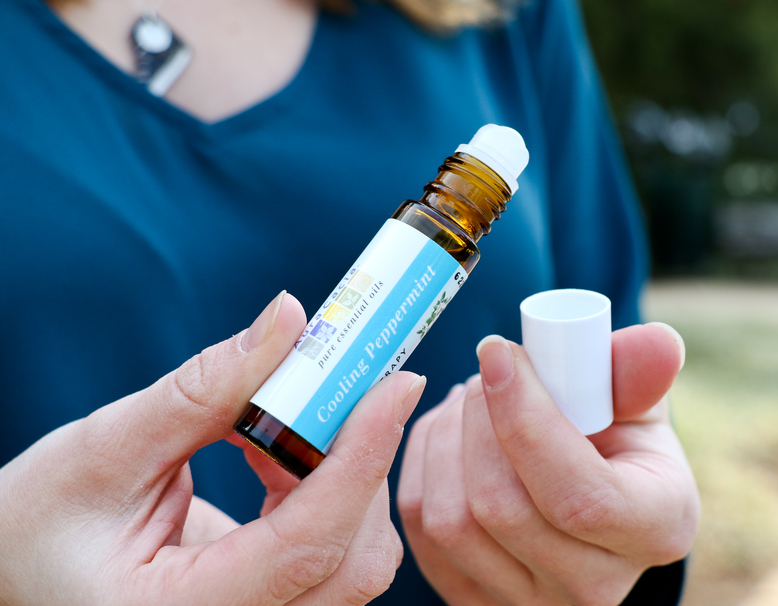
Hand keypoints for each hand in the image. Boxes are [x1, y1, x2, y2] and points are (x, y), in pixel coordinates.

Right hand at [0, 292, 424, 605]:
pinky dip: (328, 491)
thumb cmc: (38, 523)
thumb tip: (290, 320)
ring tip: (305, 413)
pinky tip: (282, 452)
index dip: (360, 458)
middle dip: (363, 461)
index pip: (305, 544)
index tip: (396, 384)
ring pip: (354, 560)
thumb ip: (204, 390)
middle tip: (359, 382)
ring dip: (350, 474)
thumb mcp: (104, 449)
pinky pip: (331, 554)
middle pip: (352, 559)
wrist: (19, 574)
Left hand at [397, 323, 698, 604]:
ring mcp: (527, 603)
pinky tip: (448, 433)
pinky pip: (417, 528)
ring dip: (444, 437)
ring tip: (469, 398)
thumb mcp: (635, 402)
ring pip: (448, 520)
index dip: (526, 420)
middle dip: (478, 417)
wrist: (585, 493)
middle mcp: (593, 587)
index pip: (581, 497)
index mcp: (653, 531)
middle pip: (500, 507)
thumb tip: (658, 342)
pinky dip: (421, 463)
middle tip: (488, 369)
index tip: (498, 352)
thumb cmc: (614, 439)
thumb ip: (636, 372)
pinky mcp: (470, 600)